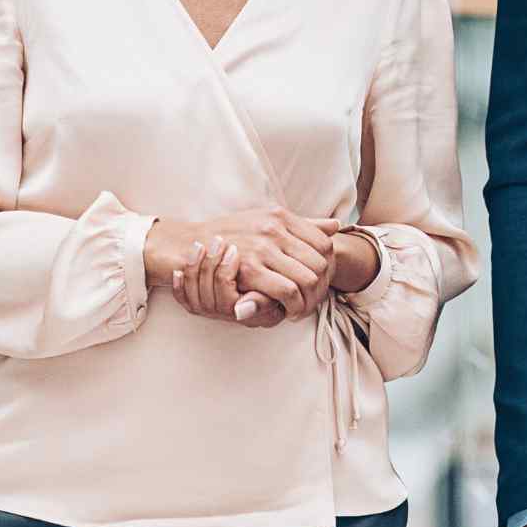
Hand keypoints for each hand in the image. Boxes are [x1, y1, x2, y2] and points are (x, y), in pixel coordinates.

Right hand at [147, 208, 340, 321]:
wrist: (189, 245)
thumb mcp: (266, 222)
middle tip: (314, 301)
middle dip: (322, 287)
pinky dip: (294, 305)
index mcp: (281, 216)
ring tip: (302, 308)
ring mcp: (263, 247)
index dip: (328, 267)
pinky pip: (287, 290)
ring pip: (309, 279)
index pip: (325, 243)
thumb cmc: (229, 235)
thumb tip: (337, 226)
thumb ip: (302, 225)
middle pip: (321, 263)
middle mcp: (275, 228)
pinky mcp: (249, 268)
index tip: (322, 282)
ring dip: (309, 300)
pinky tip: (288, 311)